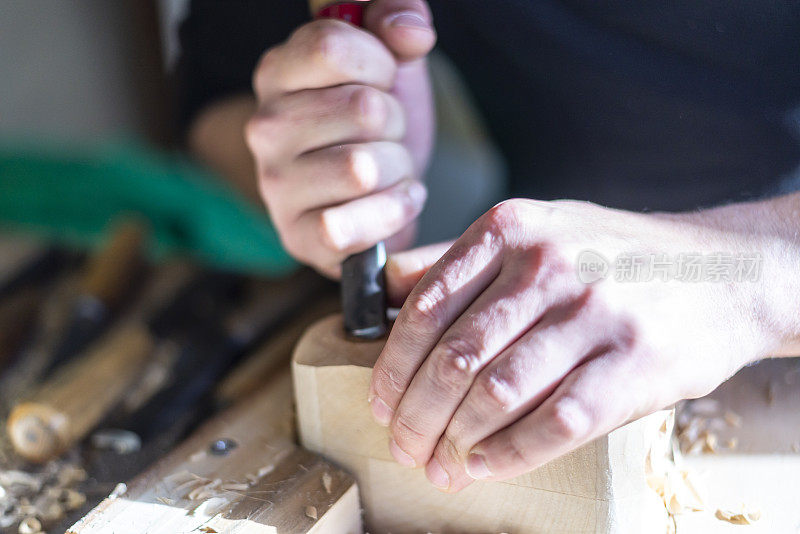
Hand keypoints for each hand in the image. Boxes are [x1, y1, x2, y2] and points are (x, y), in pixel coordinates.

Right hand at [246, 0, 435, 277]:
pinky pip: (349, 226)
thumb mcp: (392, 57)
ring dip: (398, 170)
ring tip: (389, 169)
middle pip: (361, 109)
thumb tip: (410, 32)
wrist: (382, 193)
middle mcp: (265, 128)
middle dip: (396, 123)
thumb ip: (397, 16)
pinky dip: (392, 213)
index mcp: (277, 73)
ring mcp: (276, 186)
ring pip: (363, 169)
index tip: (383, 81)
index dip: (379, 64)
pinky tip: (393, 203)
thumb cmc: (379, 124)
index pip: (331, 47)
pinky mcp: (298, 237)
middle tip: (386, 135)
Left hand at [371, 198, 792, 491]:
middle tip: (403, 445)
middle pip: (454, 357)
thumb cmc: (611, 258)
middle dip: (417, 414)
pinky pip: (555, 422)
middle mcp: (548, 265)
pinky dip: (508, 453)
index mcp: (511, 230)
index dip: (392, 367)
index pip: (425, 308)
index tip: (382, 404)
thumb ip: (459, 260)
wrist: (721, 271)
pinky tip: (483, 465)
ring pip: (497, 393)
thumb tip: (385, 289)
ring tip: (438, 465)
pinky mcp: (634, 363)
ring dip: (454, 441)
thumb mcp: (535, 232)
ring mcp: (594, 313)